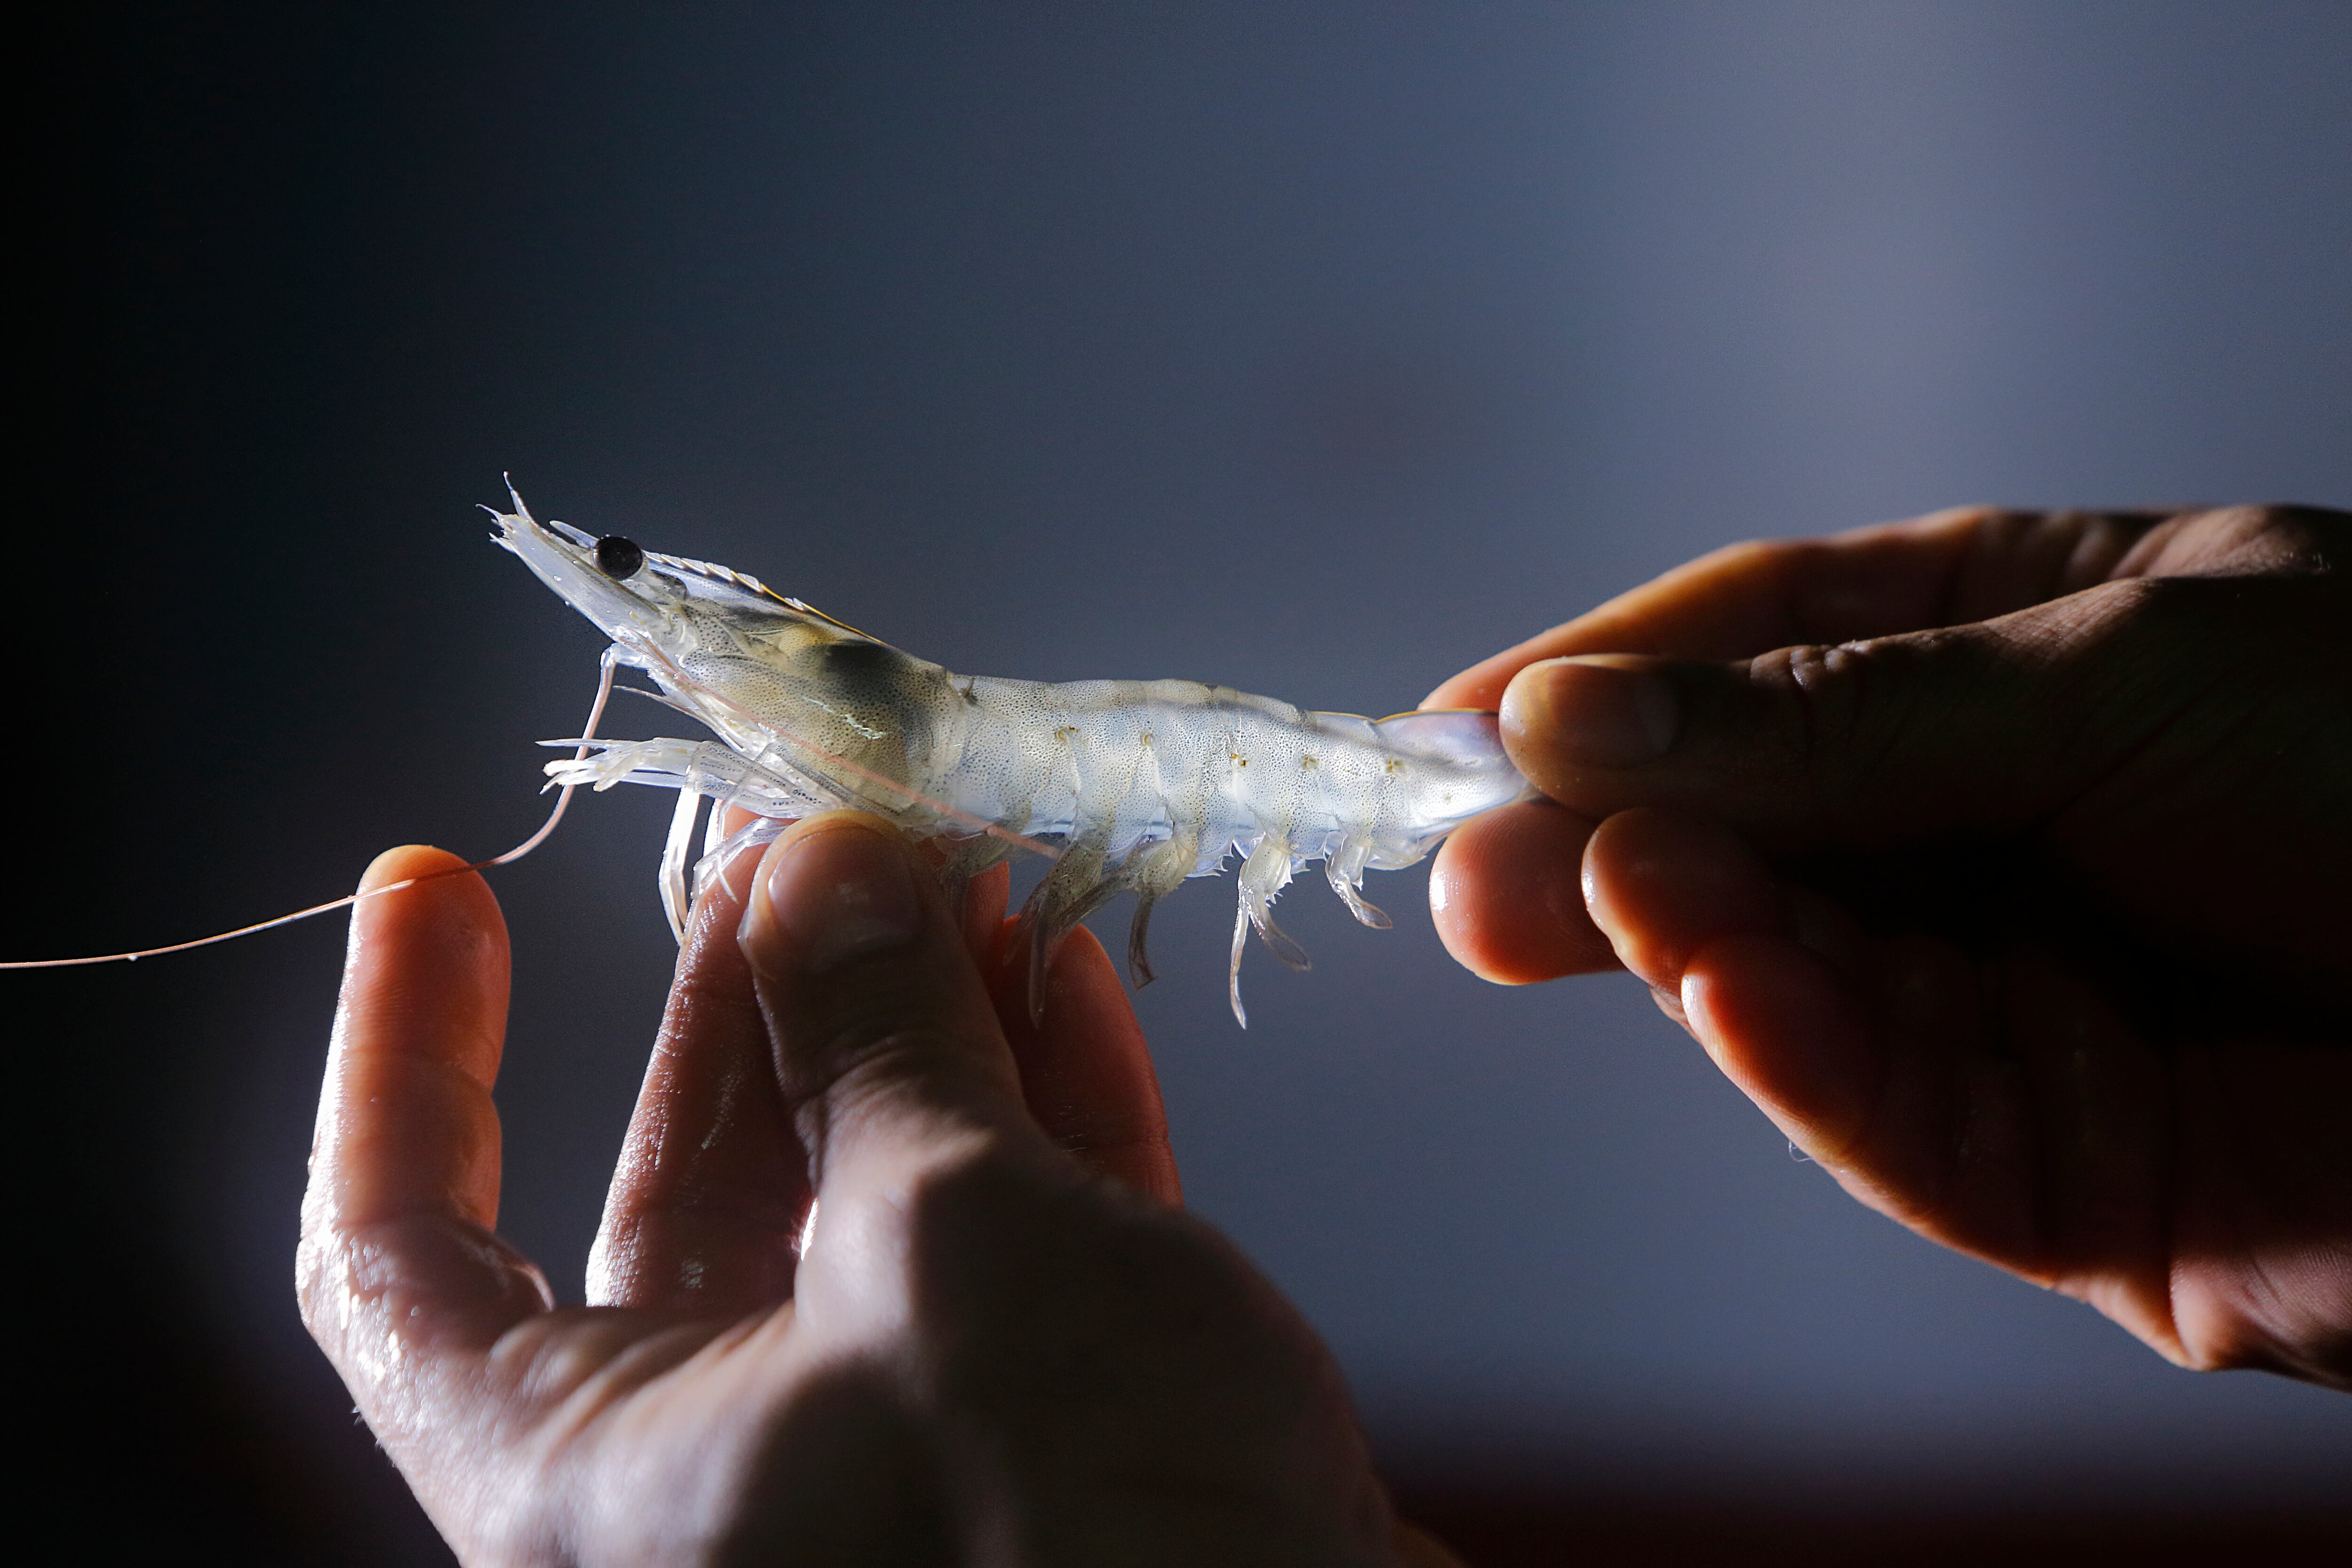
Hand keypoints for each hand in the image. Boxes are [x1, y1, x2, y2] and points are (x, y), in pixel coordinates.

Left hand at [299, 813, 1439, 1565]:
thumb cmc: (1076, 1523)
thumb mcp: (948, 1236)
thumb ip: (877, 1036)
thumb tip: (830, 863)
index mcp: (590, 1478)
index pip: (399, 1256)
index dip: (404, 1056)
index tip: (438, 884)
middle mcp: (721, 1473)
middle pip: (685, 1181)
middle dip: (758, 988)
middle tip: (816, 827)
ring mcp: (894, 1456)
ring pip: (863, 1197)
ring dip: (919, 1024)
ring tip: (964, 863)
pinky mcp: (1046, 1444)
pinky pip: (1002, 1250)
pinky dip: (1030, 1109)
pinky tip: (1061, 976)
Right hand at [1426, 505, 2351, 1386]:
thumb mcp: (2110, 675)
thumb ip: (1835, 722)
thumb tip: (1561, 724)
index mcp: (2015, 653)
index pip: (1756, 653)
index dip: (1596, 689)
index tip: (1451, 726)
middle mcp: (1994, 830)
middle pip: (1747, 837)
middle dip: (1612, 846)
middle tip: (1471, 868)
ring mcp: (2016, 1005)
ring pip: (1798, 990)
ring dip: (1699, 947)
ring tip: (1619, 898)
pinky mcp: (2054, 1175)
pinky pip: (1891, 1119)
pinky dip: (1801, 1059)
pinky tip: (1725, 990)